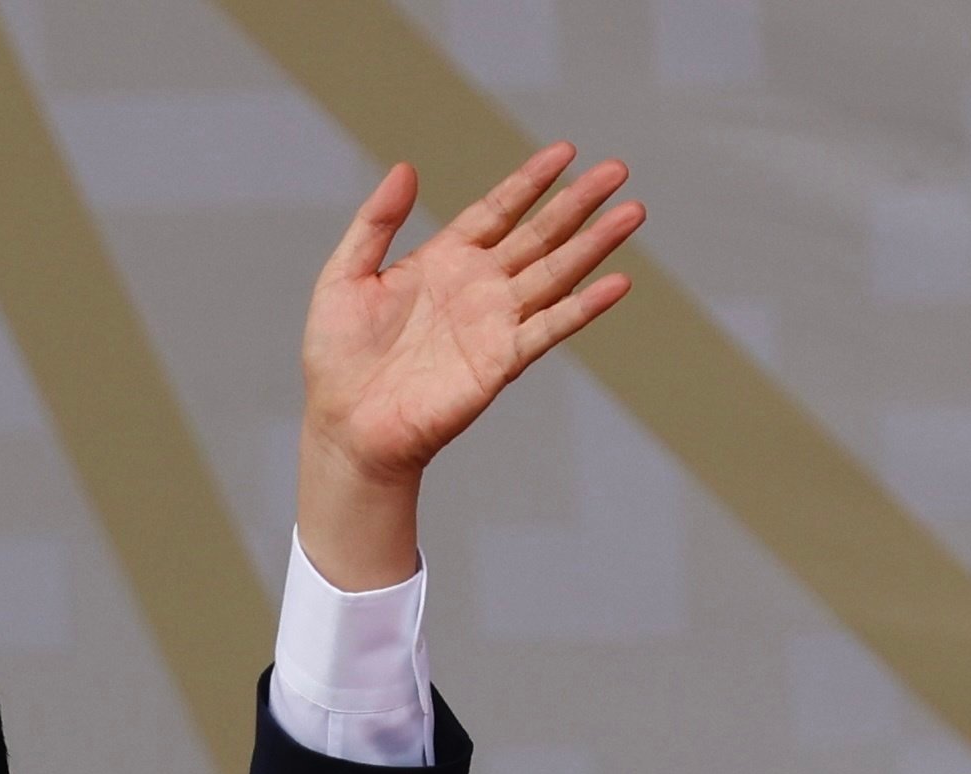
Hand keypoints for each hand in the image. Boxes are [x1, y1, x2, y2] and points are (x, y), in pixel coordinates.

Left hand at [296, 145, 640, 589]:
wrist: (345, 426)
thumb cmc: (338, 358)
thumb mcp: (344, 276)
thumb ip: (375, 222)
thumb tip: (406, 168)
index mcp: (444, 261)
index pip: (498, 210)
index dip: (531, 181)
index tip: (566, 151)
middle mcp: (478, 288)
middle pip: (539, 235)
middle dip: (579, 203)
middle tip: (618, 170)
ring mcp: (494, 324)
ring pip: (556, 274)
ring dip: (595, 245)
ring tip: (632, 212)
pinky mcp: (500, 362)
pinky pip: (549, 329)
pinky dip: (584, 307)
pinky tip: (616, 283)